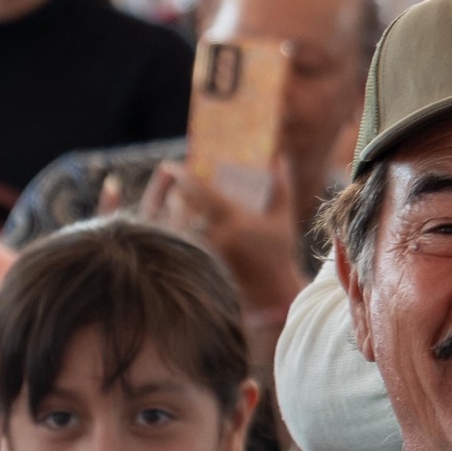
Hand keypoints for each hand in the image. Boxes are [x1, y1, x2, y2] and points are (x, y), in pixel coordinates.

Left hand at [140, 160, 307, 313]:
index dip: (183, 176)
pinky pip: (176, 244)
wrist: (272, 292)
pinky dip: (170, 232)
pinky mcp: (198, 266)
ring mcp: (205, 254)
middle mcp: (217, 236)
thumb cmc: (278, 253)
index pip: (201, 192)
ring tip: (169, 204)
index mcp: (236, 220)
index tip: (172, 166)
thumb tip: (280, 158)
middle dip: (171, 193)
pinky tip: (169, 227)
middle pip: (181, 207)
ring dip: (168, 212)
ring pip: (175, 226)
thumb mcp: (283, 218)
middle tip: (169, 185)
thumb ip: (282, 186)